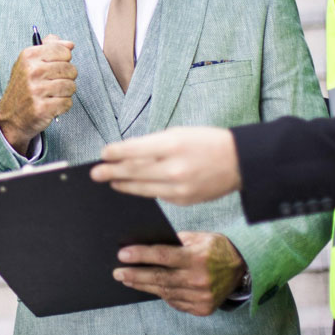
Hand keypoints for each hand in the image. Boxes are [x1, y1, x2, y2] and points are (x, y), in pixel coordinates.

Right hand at [0, 34, 76, 153]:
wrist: (11, 117)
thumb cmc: (25, 86)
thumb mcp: (31, 62)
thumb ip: (50, 47)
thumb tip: (70, 44)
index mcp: (29, 56)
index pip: (64, 51)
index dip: (64, 60)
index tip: (54, 67)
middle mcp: (32, 71)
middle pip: (71, 69)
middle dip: (67, 77)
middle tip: (54, 83)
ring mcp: (36, 90)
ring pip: (71, 86)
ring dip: (65, 92)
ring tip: (52, 94)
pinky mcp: (42, 108)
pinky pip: (67, 102)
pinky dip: (63, 105)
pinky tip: (51, 105)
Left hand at [91, 126, 241, 204]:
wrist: (239, 162)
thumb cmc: (208, 142)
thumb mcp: (181, 133)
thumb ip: (154, 144)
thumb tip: (128, 152)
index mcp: (173, 145)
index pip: (135, 150)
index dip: (115, 153)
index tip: (102, 154)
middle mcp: (174, 168)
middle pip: (134, 171)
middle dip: (112, 172)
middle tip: (95, 173)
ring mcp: (179, 188)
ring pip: (142, 188)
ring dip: (123, 184)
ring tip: (110, 181)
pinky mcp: (184, 200)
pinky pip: (157, 196)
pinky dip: (143, 191)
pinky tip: (133, 188)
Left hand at [114, 231, 244, 315]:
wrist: (243, 268)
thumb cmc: (218, 248)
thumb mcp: (200, 237)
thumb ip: (178, 241)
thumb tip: (151, 243)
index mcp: (197, 257)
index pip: (162, 256)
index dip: (141, 255)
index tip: (122, 255)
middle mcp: (197, 279)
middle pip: (159, 278)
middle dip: (135, 274)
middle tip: (118, 272)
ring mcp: (200, 296)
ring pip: (164, 292)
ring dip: (144, 286)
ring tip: (129, 280)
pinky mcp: (202, 308)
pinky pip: (176, 302)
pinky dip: (163, 294)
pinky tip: (152, 288)